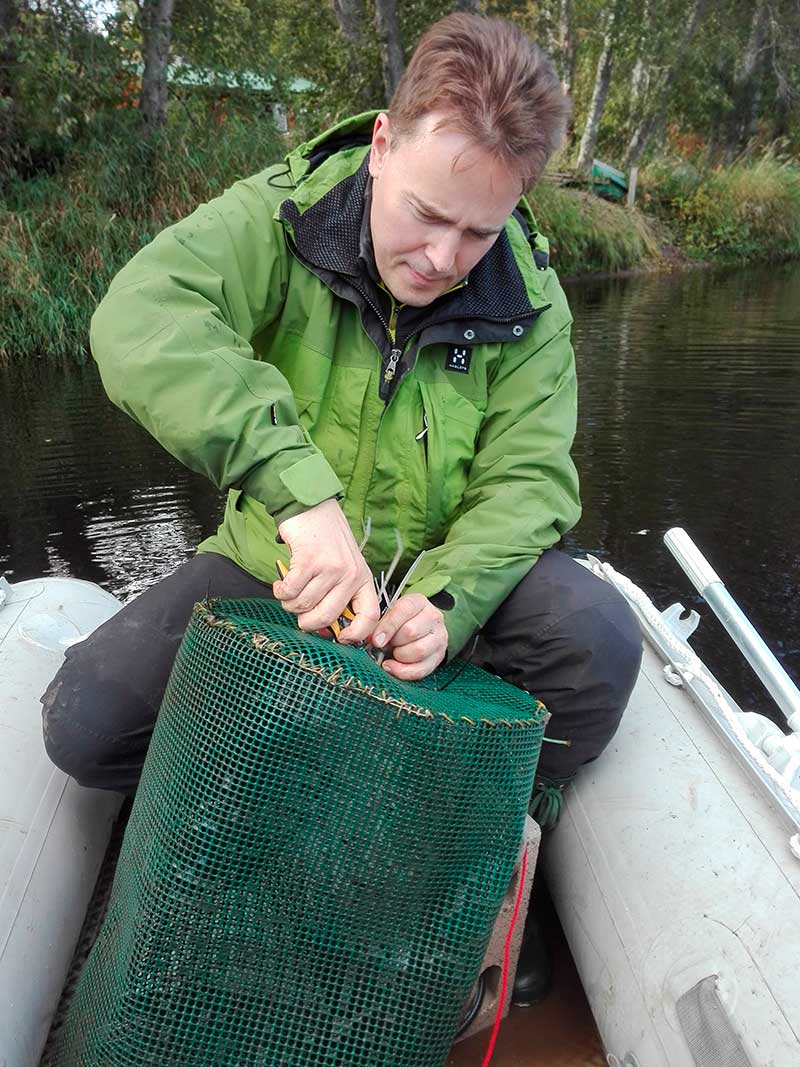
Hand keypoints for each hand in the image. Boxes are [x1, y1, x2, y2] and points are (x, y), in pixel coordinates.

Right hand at [274, 499, 379, 642]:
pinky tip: (281, 583)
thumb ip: (340, 594)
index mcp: (363, 578)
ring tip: (289, 590)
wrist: (312, 508)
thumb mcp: (345, 566)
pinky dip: (280, 591)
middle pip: (326, 617)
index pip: (370, 616)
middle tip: (299, 613)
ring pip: (303, 605)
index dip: (356, 634)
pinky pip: (290, 591)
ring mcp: (330, 567)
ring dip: (289, 603)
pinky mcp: (308, 560)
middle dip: (307, 622)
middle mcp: (350, 574)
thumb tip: (327, 629)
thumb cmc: (327, 540)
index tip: (339, 638)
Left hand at [371, 594, 447, 680]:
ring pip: (419, 650)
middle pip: (411, 631)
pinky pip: (422, 669)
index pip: (404, 610)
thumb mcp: (391, 615)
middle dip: (394, 642)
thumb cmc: (402, 622)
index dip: (388, 626)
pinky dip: (404, 671)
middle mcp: (433, 618)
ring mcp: (439, 637)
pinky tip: (394, 667)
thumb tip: (370, 638)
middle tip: (386, 645)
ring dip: (400, 656)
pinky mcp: (439, 656)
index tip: (376, 639)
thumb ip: (380, 624)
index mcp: (419, 603)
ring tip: (393, 654)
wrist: (421, 630)